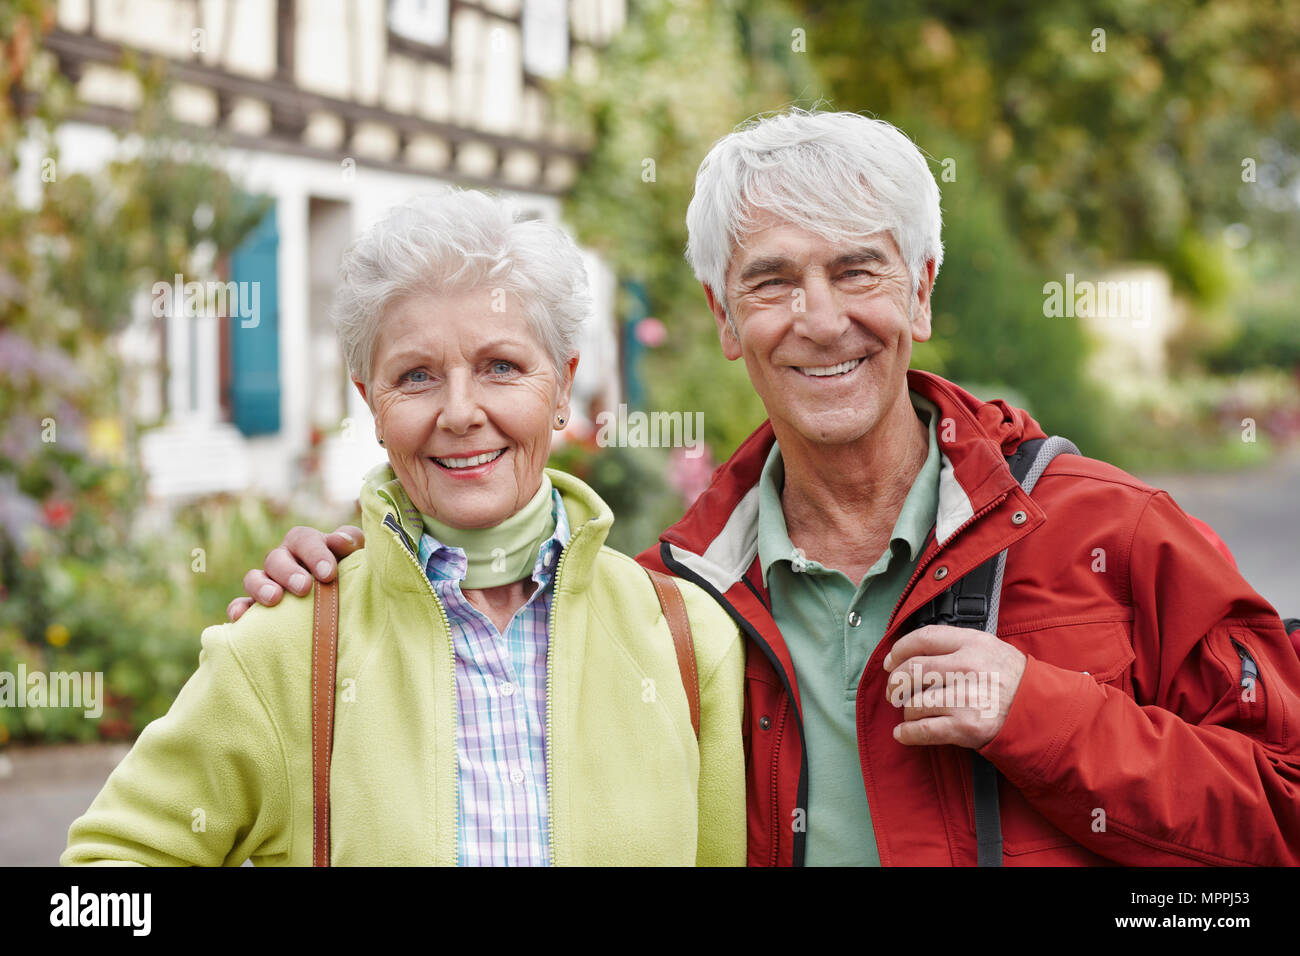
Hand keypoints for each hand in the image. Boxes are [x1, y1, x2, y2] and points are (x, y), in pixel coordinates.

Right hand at [226, 525, 364, 621]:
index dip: (315, 554)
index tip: (329, 574)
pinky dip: (239, 609)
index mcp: (305, 543)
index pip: (303, 539)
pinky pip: (241, 605)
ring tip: (274, 599)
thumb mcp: (355, 553)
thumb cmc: (350, 569)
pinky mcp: (257, 606)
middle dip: (288, 572)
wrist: (346, 596)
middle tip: (303, 588)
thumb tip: (338, 541)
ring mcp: (267, 582)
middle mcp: (283, 559)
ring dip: (261, 587)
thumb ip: (350, 541)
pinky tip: (241, 618)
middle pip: (276, 558)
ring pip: (253, 577)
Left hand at [882, 624, 1025, 749]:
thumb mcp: (990, 647)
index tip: (890, 660)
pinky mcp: (966, 726)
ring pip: (914, 702)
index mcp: (972, 643)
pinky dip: (907, 734)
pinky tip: (903, 734)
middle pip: (912, 670)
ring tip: (909, 712)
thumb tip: (912, 651)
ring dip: (905, 710)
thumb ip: (955, 645)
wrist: (1041, 710)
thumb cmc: (1013, 679)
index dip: (899, 649)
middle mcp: (966, 667)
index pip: (923, 638)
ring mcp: (965, 697)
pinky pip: (923, 730)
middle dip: (895, 683)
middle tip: (893, 691)